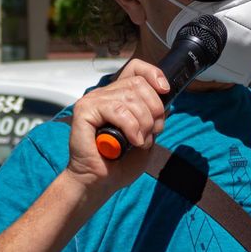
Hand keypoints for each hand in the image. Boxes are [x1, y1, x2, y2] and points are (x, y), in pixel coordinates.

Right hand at [65, 59, 170, 197]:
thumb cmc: (119, 164)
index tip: (165, 90)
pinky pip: (117, 110)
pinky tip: (132, 141)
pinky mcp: (84, 110)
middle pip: (138, 84)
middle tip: (153, 132)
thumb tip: (166, 101)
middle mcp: (104, 94)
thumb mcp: (146, 137)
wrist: (100, 183)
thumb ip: (154, 118)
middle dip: (154, 109)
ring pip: (130, 98)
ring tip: (141, 141)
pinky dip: (131, 127)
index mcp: (118, 96)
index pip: (135, 68)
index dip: (153, 74)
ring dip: (144, 123)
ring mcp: (93, 100)